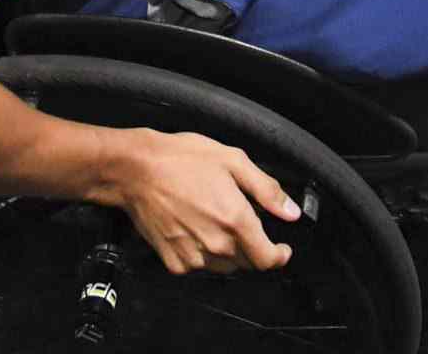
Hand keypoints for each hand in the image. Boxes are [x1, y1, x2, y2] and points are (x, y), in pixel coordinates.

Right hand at [119, 129, 299, 274]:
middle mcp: (216, 245)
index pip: (267, 258)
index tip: (282, 249)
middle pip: (247, 262)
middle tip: (243, 220)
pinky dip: (204, 253)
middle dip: (253, 246)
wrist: (136, 171)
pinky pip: (199, 266)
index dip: (279, 256)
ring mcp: (193, 257)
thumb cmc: (182, 159)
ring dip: (229, 251)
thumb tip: (290, 212)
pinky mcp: (174, 262)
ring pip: (225, 267)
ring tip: (216, 219)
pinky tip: (196, 227)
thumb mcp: (233, 160)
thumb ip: (266, 189)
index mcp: (235, 220)